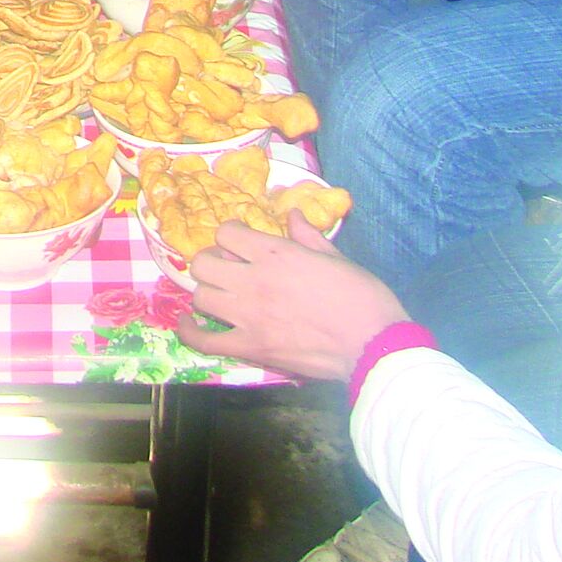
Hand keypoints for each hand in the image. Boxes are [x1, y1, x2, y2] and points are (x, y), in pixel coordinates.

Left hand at [176, 218, 411, 384]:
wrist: (372, 344)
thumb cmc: (361, 297)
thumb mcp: (336, 256)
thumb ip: (307, 235)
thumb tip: (293, 213)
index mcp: (275, 253)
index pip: (227, 232)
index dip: (231, 234)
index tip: (240, 241)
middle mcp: (253, 280)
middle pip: (204, 262)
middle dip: (213, 261)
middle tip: (229, 269)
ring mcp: (248, 316)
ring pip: (200, 296)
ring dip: (208, 293)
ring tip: (221, 295)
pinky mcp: (251, 348)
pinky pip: (204, 341)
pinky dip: (190, 333)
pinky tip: (189, 324)